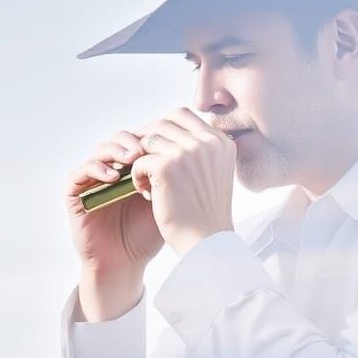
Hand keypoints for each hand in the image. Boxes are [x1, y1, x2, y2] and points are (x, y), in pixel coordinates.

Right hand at [65, 129, 165, 277]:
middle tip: (146, 149)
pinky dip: (96, 169)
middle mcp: (113, 169)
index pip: (140, 140)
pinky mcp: (75, 193)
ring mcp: (92, 180)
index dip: (150, 137)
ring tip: (132, 159)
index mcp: (135, 169)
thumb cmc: (147, 236)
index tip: (163, 142)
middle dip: (133, 141)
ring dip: (116, 151)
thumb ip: (171, 178)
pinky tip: (112, 177)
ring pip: (100, 150)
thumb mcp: (164, 203)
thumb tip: (190, 150)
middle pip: (120, 139)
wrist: (125, 263)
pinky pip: (80, 172)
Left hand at [126, 107, 235, 256]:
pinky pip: (139, 161)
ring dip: (142, 159)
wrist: (207, 242)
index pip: (183, 116)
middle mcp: (207, 142)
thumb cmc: (207, 214)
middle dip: (147, 138)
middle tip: (138, 157)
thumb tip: (170, 131)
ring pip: (149, 140)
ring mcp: (187, 152)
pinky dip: (136, 176)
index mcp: (220, 141)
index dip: (164, 127)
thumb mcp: (214, 173)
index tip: (154, 144)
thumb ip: (200, 151)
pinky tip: (146, 193)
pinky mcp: (166, 167)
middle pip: (164, 123)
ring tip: (147, 181)